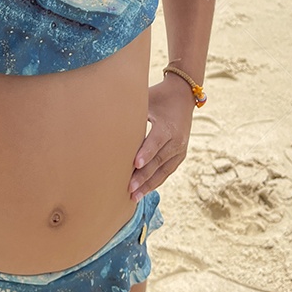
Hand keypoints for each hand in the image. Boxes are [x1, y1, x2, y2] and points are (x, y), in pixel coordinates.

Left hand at [128, 79, 195, 201]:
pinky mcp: (181, 154)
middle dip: (143, 176)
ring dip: (149, 184)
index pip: (155, 142)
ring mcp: (180, 149)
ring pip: (164, 170)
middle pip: (158, 160)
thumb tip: (107, 116)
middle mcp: (176, 139)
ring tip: (134, 197)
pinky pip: (168, 170)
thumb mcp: (147, 99)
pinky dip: (156, 181)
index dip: (145, 153)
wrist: (184, 94)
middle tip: (129, 188)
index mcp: (167, 125)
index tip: (134, 164)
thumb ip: (132, 110)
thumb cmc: (158, 96)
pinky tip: (145, 190)